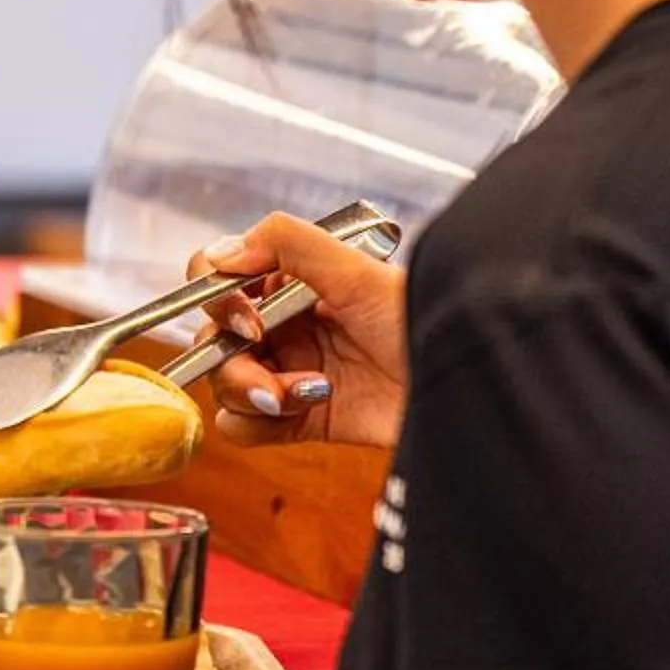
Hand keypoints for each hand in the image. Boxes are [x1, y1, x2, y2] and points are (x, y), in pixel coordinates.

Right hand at [188, 212, 408, 450]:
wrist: (456, 387)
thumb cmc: (421, 323)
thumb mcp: (357, 270)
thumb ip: (287, 244)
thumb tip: (223, 255)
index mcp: (293, 282)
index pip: (221, 279)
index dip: (218, 297)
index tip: (245, 312)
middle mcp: (285, 325)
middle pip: (213, 338)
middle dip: (231, 353)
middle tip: (264, 356)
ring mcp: (288, 372)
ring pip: (222, 384)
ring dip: (251, 389)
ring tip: (299, 391)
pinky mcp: (297, 418)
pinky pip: (243, 426)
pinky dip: (262, 421)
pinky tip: (307, 405)